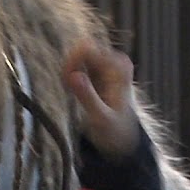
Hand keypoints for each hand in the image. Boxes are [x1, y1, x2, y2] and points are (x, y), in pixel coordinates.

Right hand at [62, 40, 139, 159]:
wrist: (122, 140)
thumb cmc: (114, 131)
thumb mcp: (100, 118)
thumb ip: (87, 97)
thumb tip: (73, 75)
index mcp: (119, 66)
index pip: (86, 49)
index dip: (71, 64)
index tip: (66, 84)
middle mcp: (115, 60)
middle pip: (80, 49)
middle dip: (69, 68)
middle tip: (68, 89)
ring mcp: (106, 63)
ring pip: (76, 55)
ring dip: (68, 73)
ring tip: (71, 92)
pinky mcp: (98, 69)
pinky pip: (77, 63)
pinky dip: (70, 76)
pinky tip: (73, 91)